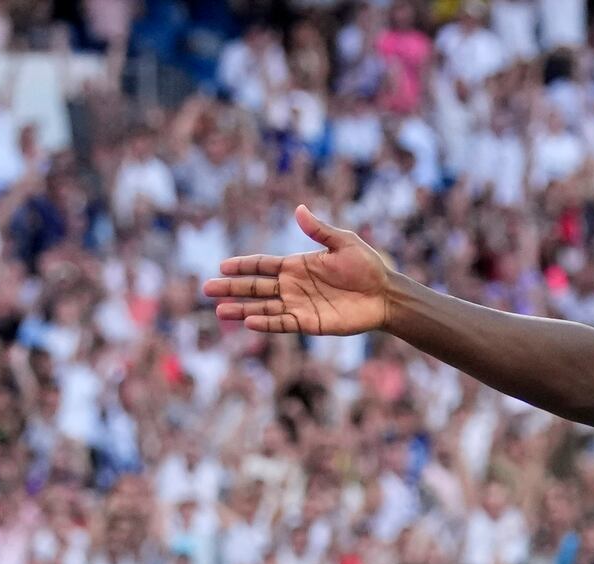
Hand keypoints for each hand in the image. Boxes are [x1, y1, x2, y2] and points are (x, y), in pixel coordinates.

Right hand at [204, 205, 398, 336]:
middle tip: (207, 289)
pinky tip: (248, 322)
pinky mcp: (311, 323)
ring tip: (219, 311)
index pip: (261, 265)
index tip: (221, 267)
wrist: (386, 295)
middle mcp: (293, 286)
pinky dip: (266, 323)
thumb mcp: (344, 243)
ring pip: (264, 307)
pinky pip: (283, 323)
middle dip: (232, 288)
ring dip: (242, 309)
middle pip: (256, 287)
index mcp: (297, 265)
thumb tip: (299, 209)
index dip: (242, 266)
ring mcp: (300, 305)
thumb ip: (319, 230)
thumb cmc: (368, 267)